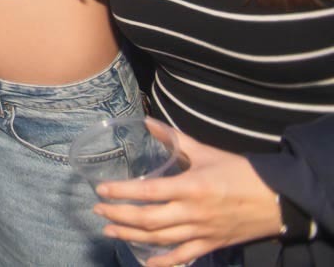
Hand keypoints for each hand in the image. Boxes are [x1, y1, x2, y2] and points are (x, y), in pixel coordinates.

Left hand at [93, 120, 280, 266]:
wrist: (277, 199)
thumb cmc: (241, 172)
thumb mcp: (206, 152)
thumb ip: (175, 139)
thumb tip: (147, 122)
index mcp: (190, 187)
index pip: (147, 192)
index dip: (121, 193)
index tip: (101, 190)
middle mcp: (192, 212)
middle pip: (147, 219)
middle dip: (118, 215)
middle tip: (99, 209)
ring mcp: (201, 231)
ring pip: (159, 238)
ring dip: (131, 235)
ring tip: (110, 229)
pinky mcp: (211, 244)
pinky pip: (183, 256)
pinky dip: (163, 261)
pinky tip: (146, 261)